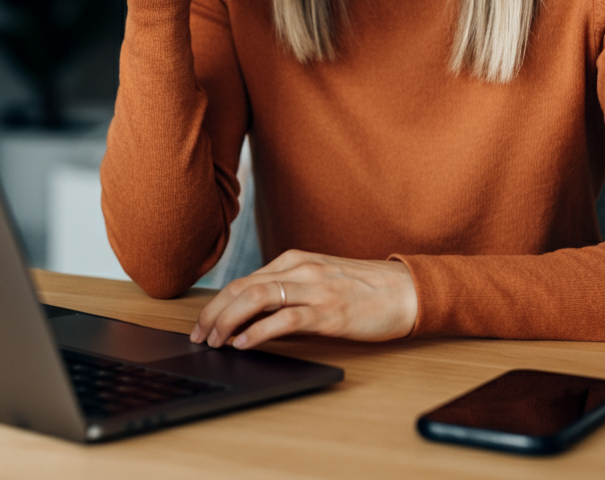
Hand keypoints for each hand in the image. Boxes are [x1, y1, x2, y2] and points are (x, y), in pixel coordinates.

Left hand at [190, 250, 417, 350]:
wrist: (405, 290)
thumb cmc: (362, 289)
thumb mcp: (319, 281)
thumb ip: (289, 290)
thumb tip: (252, 315)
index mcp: (295, 260)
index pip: (244, 280)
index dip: (217, 303)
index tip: (202, 323)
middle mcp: (300, 270)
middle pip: (243, 287)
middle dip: (214, 313)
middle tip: (200, 336)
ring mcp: (314, 289)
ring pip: (257, 298)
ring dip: (229, 321)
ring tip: (216, 341)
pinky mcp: (329, 312)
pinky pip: (285, 319)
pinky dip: (259, 332)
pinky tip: (245, 344)